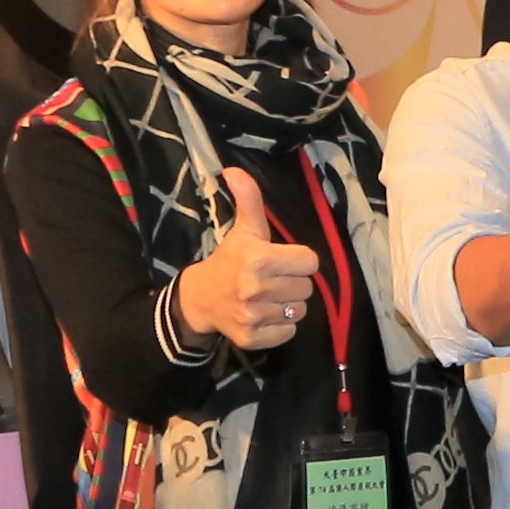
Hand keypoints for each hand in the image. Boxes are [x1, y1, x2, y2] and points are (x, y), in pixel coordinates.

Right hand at [175, 165, 322, 355]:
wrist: (200, 298)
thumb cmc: (229, 260)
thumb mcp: (243, 229)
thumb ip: (248, 199)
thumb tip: (233, 170)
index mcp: (258, 259)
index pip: (310, 262)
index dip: (299, 260)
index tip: (282, 260)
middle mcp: (255, 289)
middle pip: (307, 288)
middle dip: (293, 282)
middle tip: (273, 279)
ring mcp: (253, 316)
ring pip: (299, 311)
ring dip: (288, 304)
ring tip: (269, 296)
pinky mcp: (252, 338)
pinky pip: (288, 333)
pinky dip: (280, 326)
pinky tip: (264, 314)